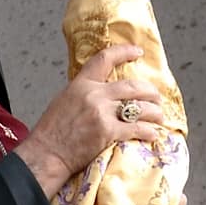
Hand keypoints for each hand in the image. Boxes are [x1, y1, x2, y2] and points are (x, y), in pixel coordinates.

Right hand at [15, 44, 162, 197]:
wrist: (47, 153)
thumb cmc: (52, 131)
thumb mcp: (65, 100)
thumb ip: (84, 92)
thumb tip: (102, 90)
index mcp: (81, 84)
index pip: (105, 59)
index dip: (124, 52)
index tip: (137, 52)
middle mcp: (94, 94)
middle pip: (132, 86)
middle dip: (150, 91)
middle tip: (156, 96)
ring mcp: (102, 113)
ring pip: (139, 107)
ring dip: (154, 112)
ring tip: (158, 116)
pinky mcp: (108, 132)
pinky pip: (136, 128)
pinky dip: (148, 131)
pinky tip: (152, 133)